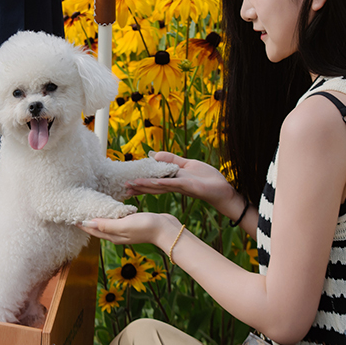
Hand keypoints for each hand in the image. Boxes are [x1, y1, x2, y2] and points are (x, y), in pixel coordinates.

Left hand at [79, 211, 176, 249]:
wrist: (166, 229)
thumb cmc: (146, 227)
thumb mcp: (125, 224)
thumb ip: (107, 225)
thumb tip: (89, 223)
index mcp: (113, 235)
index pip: (92, 229)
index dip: (82, 223)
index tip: (70, 216)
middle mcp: (117, 234)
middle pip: (97, 227)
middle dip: (87, 221)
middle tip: (77, 211)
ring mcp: (125, 229)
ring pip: (106, 223)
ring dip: (98, 217)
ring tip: (90, 208)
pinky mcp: (132, 223)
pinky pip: (116, 218)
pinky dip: (110, 214)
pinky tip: (110, 208)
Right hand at [124, 152, 241, 218]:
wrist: (222, 189)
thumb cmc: (207, 178)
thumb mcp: (187, 164)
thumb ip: (171, 159)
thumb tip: (154, 155)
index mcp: (172, 179)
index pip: (153, 180)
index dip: (141, 181)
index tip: (127, 181)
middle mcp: (173, 185)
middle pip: (153, 185)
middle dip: (138, 186)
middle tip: (123, 187)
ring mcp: (180, 187)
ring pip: (159, 186)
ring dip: (145, 185)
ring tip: (131, 185)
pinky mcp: (189, 186)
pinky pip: (174, 184)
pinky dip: (163, 183)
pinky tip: (153, 182)